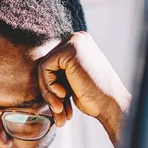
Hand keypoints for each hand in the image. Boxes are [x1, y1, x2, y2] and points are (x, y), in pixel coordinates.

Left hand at [38, 31, 130, 146]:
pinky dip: (49, 85)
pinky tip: (64, 94)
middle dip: (48, 90)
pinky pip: (44, 68)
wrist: (110, 104)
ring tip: (60, 106)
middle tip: (58, 109)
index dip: (51, 86)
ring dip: (48, 91)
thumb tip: (37, 72)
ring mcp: (74, 41)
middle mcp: (76, 38)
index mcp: (78, 44)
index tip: (60, 105)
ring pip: (43, 67)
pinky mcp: (69, 49)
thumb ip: (58, 73)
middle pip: (46, 64)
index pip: (51, 64)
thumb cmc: (93, 97)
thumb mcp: (72, 81)